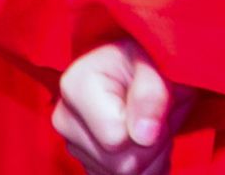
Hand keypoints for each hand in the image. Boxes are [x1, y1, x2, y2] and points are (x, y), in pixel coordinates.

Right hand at [55, 39, 187, 174]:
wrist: (150, 70)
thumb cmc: (151, 61)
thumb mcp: (158, 62)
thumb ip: (152, 92)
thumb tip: (144, 135)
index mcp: (75, 85)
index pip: (115, 137)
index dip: (148, 124)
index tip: (154, 97)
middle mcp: (66, 118)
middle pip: (119, 163)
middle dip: (151, 145)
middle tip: (158, 116)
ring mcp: (75, 145)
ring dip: (151, 157)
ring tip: (152, 125)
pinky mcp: (88, 164)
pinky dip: (145, 168)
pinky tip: (144, 142)